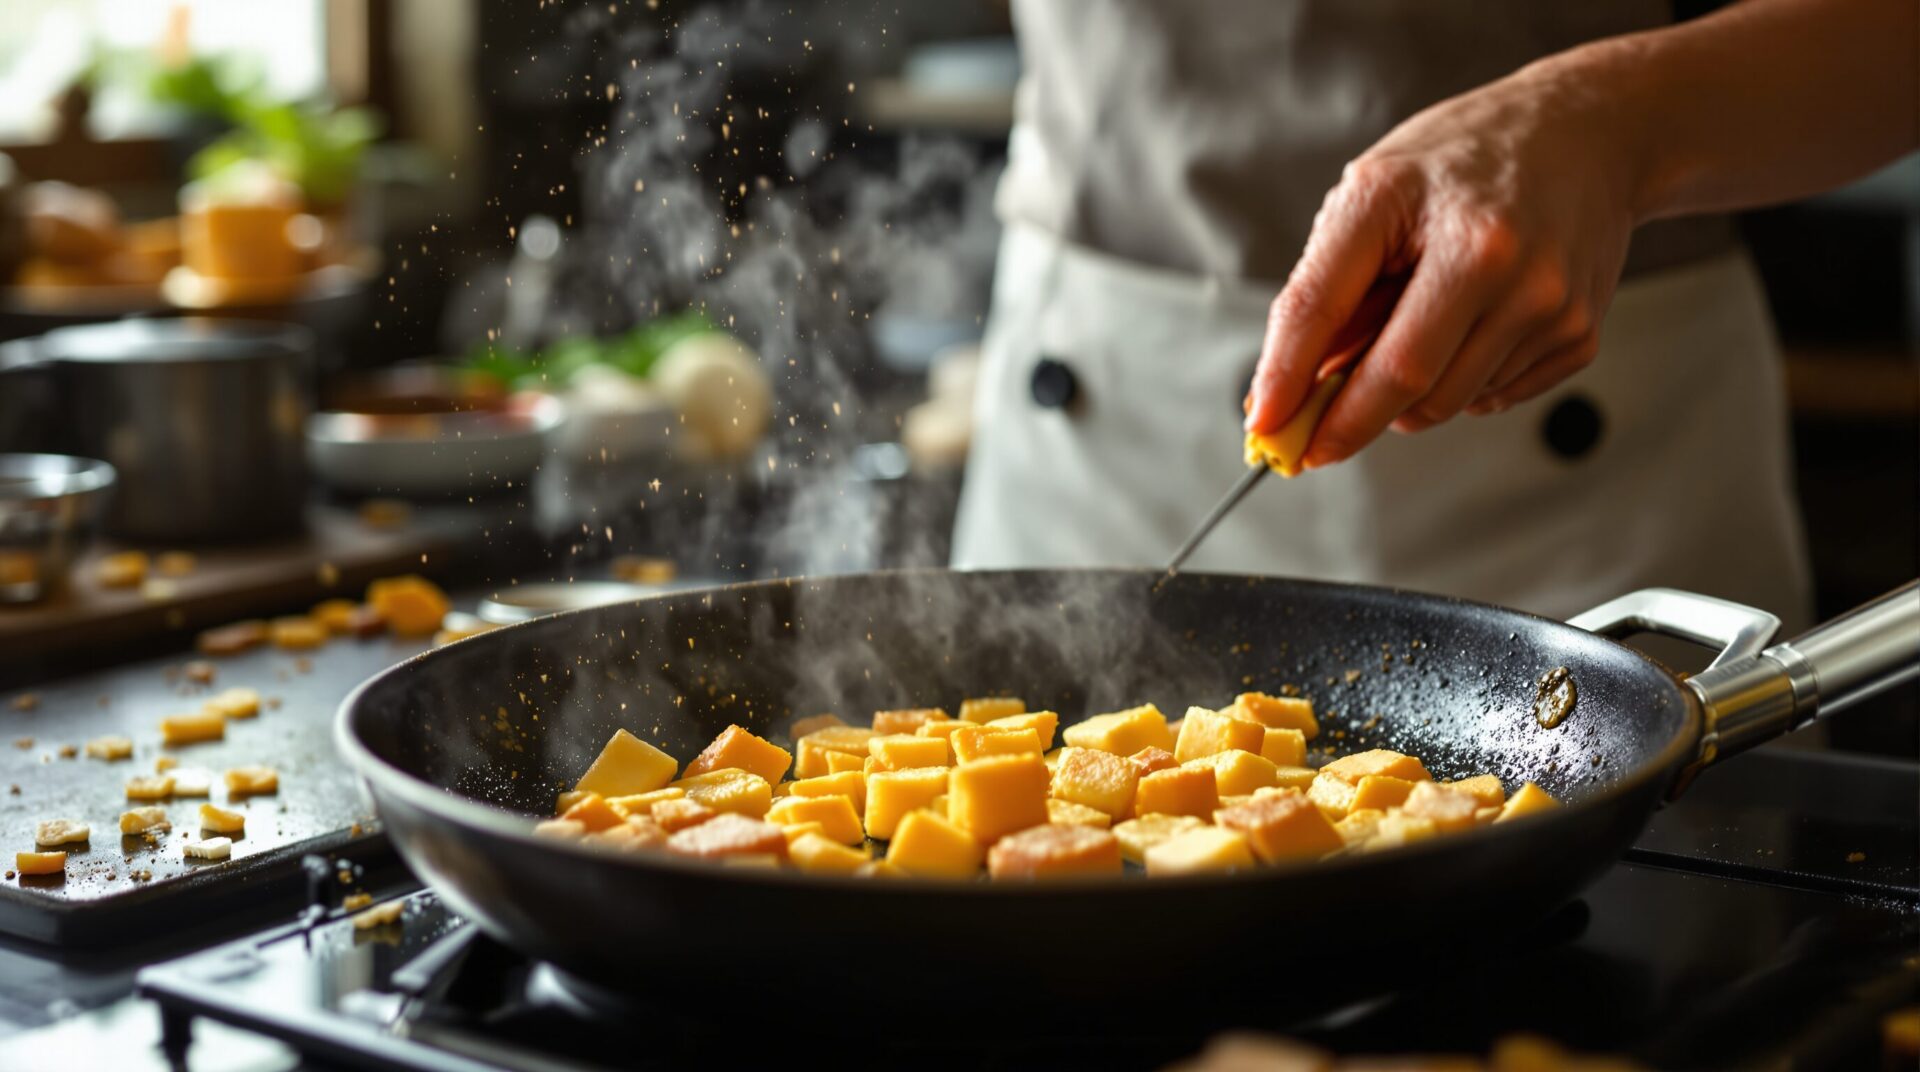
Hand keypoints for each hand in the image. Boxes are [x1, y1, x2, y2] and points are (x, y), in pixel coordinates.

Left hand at [1244, 60, 1640, 467]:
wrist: (1588, 134)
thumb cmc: (1463, 162)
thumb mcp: (1373, 195)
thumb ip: (1326, 286)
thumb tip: (1288, 387)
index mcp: (1413, 202)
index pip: (1329, 307)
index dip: (1288, 376)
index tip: (1263, 426)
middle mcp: (1490, 253)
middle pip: (1400, 380)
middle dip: (1348, 419)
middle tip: (1315, 432)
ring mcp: (1544, 298)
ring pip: (1446, 403)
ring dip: (1407, 400)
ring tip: (1415, 334)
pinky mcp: (1578, 333)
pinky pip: (1493, 399)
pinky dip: (1462, 388)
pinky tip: (1470, 333)